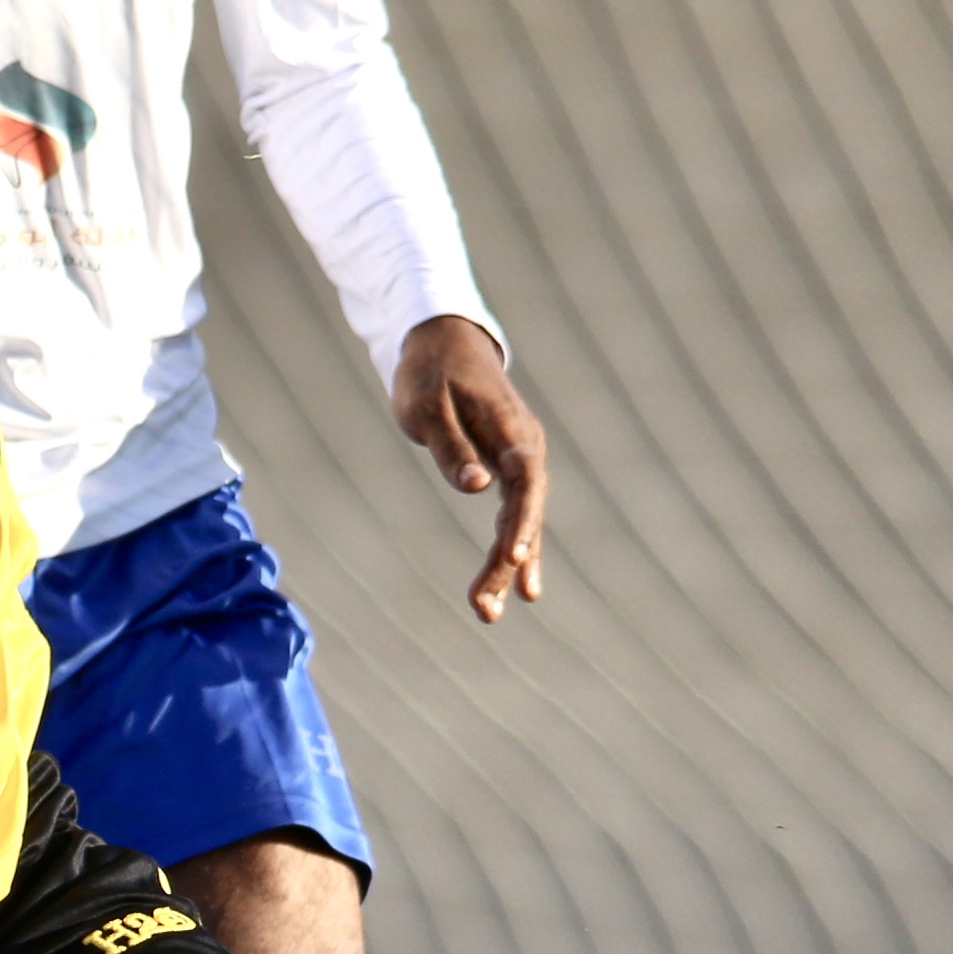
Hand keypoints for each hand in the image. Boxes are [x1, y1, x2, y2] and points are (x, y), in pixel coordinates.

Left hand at [391, 314, 549, 618]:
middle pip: (525, 511)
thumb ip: (452, 446)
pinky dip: (513, 549)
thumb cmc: (429, 372)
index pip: (525, 481)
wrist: (443, 340)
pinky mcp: (510, 469)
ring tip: (487, 613)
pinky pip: (516, 514)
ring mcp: (521, 459)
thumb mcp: (426, 406)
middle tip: (485, 608)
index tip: (515, 555)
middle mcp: (526, 447)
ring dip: (507, 566)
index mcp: (510, 428)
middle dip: (508, 561)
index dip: (523, 519)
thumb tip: (477, 487)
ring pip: (521, 519)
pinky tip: (516, 588)